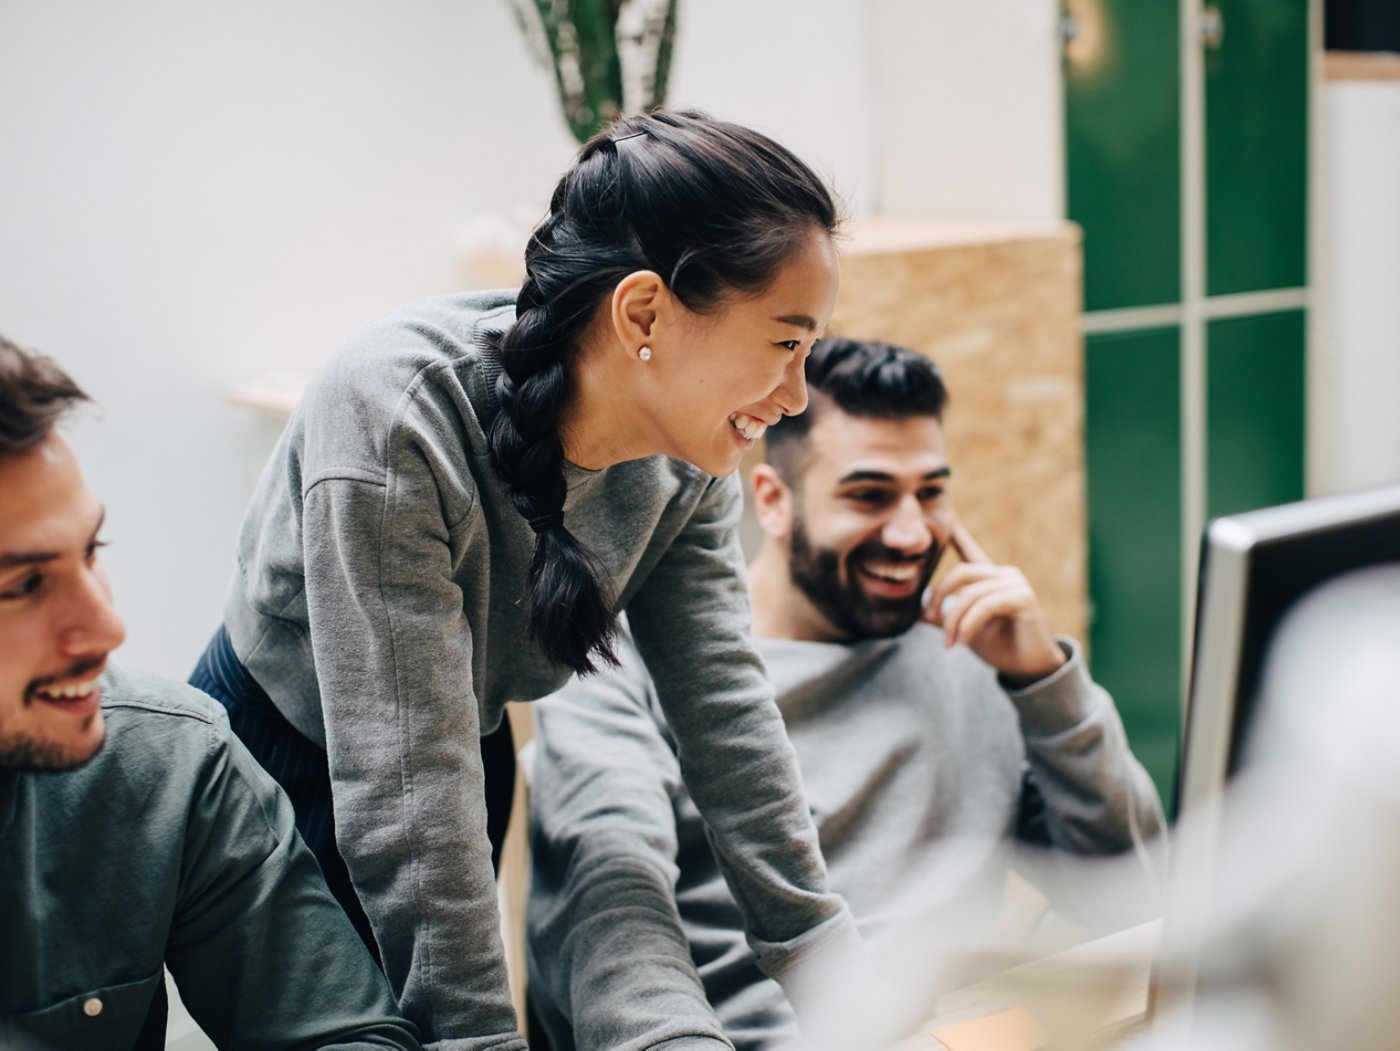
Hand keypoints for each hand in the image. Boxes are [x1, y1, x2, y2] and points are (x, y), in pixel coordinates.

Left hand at [923, 519, 1065, 684]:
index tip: (946, 520)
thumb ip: (945, 616)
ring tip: (950, 642)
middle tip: (928, 618)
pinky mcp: (1023, 598)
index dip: (958, 537)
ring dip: (954, 620)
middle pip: (960, 574)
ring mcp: (1016, 583)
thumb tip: (918, 611)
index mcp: (990, 579)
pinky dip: (969, 624)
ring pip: (970, 594)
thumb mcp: (964, 629)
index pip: (970, 552)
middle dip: (939, 596)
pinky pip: (985, 605)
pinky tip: (963, 640)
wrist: (1027, 668)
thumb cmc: (1000, 646)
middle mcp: (1005, 575)